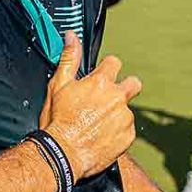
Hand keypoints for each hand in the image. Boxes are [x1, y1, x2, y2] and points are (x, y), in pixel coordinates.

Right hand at [43, 32, 141, 180]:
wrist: (62, 154)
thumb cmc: (58, 121)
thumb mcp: (58, 85)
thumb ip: (69, 58)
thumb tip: (72, 37)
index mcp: (101, 82)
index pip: (114, 63)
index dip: (107, 69)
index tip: (100, 77)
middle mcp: (117, 98)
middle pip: (133, 83)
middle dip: (125, 86)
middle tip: (108, 98)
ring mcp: (124, 117)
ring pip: (127, 109)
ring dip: (117, 113)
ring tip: (97, 123)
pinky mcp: (128, 136)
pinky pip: (127, 129)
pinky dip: (117, 132)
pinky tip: (102, 136)